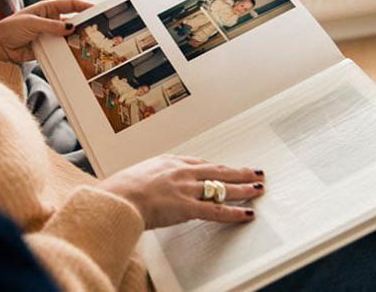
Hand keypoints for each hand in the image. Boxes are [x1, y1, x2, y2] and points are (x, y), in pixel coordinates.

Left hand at [0, 0, 91, 62]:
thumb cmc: (10, 29)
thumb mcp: (31, 23)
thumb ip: (52, 26)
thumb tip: (71, 27)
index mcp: (47, 8)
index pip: (70, 4)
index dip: (84, 5)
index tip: (97, 9)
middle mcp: (50, 20)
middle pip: (72, 20)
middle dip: (84, 24)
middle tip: (97, 29)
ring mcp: (50, 34)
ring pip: (68, 36)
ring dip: (77, 39)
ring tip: (89, 43)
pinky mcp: (47, 48)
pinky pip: (61, 49)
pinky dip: (68, 51)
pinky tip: (76, 54)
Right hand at [97, 155, 265, 228]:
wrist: (117, 197)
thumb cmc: (119, 189)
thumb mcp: (135, 175)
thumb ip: (149, 179)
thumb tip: (148, 185)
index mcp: (168, 162)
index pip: (199, 163)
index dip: (216, 167)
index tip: (225, 168)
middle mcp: (181, 171)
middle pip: (217, 170)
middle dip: (238, 171)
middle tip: (254, 171)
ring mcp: (186, 189)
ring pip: (222, 187)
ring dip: (243, 188)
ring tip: (258, 188)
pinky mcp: (188, 207)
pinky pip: (216, 210)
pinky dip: (234, 212)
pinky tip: (246, 213)